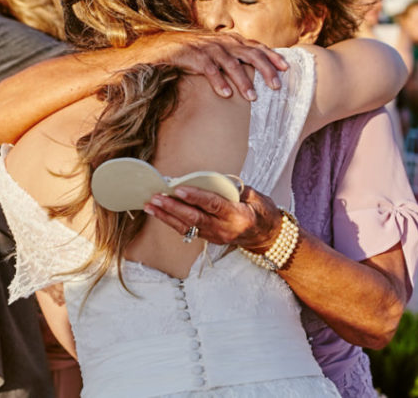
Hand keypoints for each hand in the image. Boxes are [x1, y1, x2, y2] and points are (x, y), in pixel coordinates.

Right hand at [133, 32, 288, 101]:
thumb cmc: (189, 53)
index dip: (271, 56)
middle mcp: (220, 41)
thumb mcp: (213, 53)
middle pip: (249, 53)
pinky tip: (226, 94)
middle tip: (276, 86)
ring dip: (243, 80)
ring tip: (253, 97)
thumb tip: (251, 73)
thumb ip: (230, 59)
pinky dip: (218, 81)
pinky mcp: (191, 56)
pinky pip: (208, 69)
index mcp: (228, 40)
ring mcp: (206, 48)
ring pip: (230, 63)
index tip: (286, 68)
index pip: (255, 46)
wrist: (159, 48)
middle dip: (265, 69)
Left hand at [143, 185, 281, 252]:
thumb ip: (234, 188)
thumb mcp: (255, 196)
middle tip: (156, 197)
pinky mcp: (209, 239)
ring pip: (187, 227)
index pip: (213, 205)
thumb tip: (212, 179)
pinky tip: (159, 213)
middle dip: (173, 207)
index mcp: (237, 216)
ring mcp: (215, 237)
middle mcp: (224, 229)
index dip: (196, 197)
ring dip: (166, 216)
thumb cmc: (262, 211)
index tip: (179, 189)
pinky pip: (188, 231)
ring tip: (150, 205)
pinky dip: (172, 221)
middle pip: (194, 219)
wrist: (267, 236)